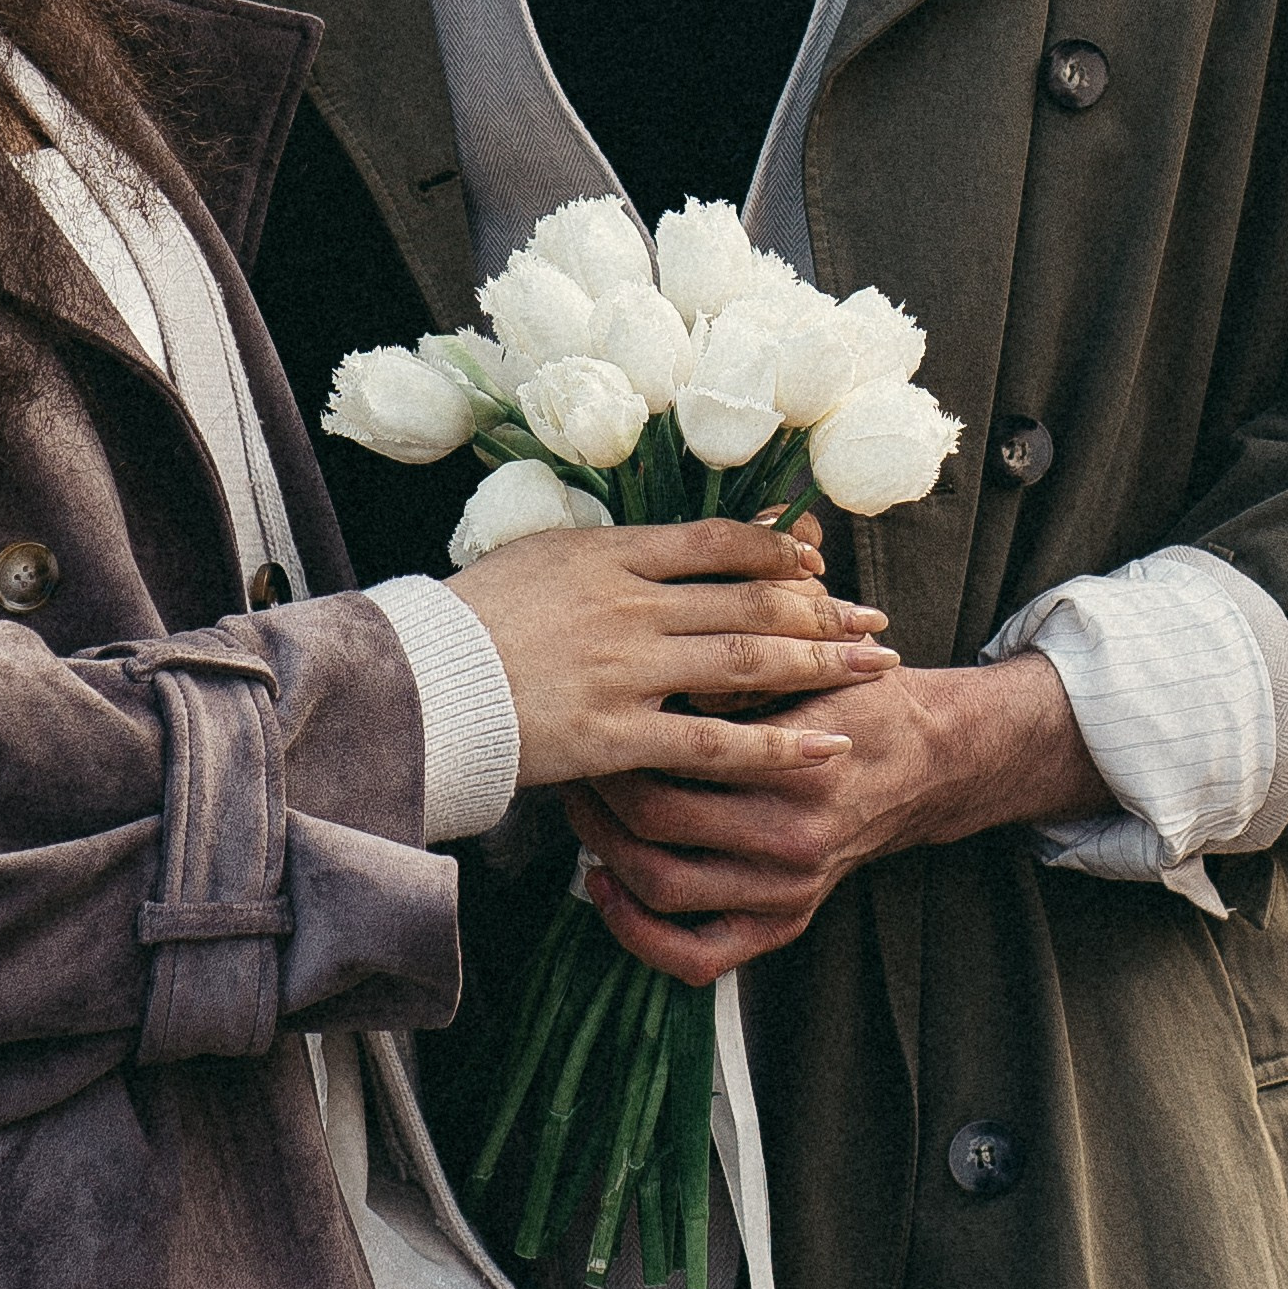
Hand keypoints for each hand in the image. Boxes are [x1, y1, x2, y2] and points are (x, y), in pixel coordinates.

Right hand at [445, 517, 897, 793]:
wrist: (411, 683)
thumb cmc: (461, 621)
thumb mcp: (533, 558)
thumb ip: (599, 555)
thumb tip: (651, 547)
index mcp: (607, 554)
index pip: (716, 541)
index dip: (776, 550)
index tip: (817, 565)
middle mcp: (629, 605)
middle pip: (750, 600)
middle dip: (823, 610)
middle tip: (875, 618)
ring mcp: (627, 670)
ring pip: (747, 663)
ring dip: (822, 664)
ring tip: (876, 669)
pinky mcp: (617, 735)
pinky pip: (716, 744)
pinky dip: (778, 745)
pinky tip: (826, 747)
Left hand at [570, 649, 1111, 983]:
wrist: (928, 760)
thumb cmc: (859, 699)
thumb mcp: (809, 665)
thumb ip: (738, 669)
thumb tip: (648, 666)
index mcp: (799, 769)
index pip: (673, 766)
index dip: (615, 744)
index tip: (588, 717)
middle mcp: (794, 840)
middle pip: (655, 833)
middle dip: (597, 800)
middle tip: (572, 765)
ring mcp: (789, 891)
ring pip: (664, 892)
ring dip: (605, 856)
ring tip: (581, 818)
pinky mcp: (785, 922)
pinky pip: (698, 958)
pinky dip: (640, 936)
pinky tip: (608, 893)